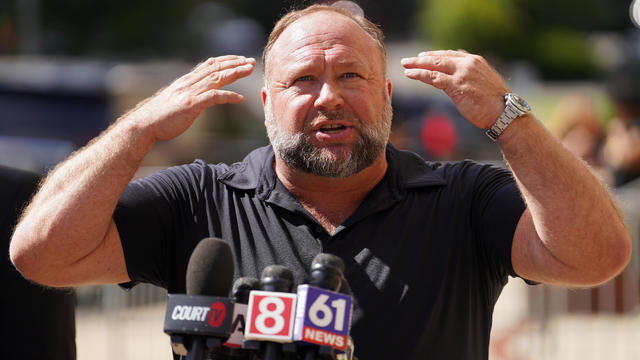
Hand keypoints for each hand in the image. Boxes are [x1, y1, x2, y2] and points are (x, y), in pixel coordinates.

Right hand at [129, 55, 255, 141]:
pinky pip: (214, 97)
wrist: (144, 124)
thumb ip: (187, 93)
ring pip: (217, 78)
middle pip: (216, 68)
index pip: (209, 65)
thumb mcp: (176, 99)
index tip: (240, 59)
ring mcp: (190, 93)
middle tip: (251, 61)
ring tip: (250, 70)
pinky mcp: (191, 105)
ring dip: (235, 73)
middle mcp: (189, 83)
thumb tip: (197, 94)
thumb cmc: (159, 116)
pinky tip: (240, 98)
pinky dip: (228, 96)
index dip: (226, 60)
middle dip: (235, 63)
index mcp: (186, 81)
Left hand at [401, 50, 508, 128]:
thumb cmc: (495, 103)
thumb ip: (469, 76)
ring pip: (435, 65)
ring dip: (417, 65)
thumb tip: (457, 76)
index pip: (450, 54)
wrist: (505, 112)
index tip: (423, 56)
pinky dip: (420, 75)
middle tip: (407, 60)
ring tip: (405, 66)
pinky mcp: (457, 86)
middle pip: (439, 58)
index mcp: (475, 61)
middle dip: (421, 58)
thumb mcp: (482, 83)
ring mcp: (462, 74)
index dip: (435, 55)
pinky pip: (434, 77)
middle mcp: (468, 64)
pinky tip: (410, 74)